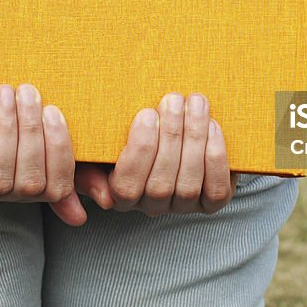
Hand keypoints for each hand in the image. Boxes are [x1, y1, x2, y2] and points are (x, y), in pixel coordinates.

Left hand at [0, 83, 86, 225]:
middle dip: (31, 136)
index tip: (56, 112)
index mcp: (22, 185)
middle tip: (28, 92)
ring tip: (5, 94)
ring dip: (5, 134)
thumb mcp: (33, 130)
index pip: (55, 186)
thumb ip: (68, 158)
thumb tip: (107, 199)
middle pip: (26, 183)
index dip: (60, 153)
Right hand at [73, 93, 238, 215]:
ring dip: (194, 139)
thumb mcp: (103, 147)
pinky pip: (215, 190)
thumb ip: (91, 167)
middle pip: (160, 183)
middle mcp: (151, 206)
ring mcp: (182, 206)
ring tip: (195, 103)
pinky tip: (212, 126)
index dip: (139, 150)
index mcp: (120, 194)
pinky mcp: (211, 202)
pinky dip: (215, 158)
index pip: (127, 185)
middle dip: (170, 136)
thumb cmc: (131, 134)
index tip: (146, 113)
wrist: (172, 132)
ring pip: (188, 184)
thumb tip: (104, 197)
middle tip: (173, 99)